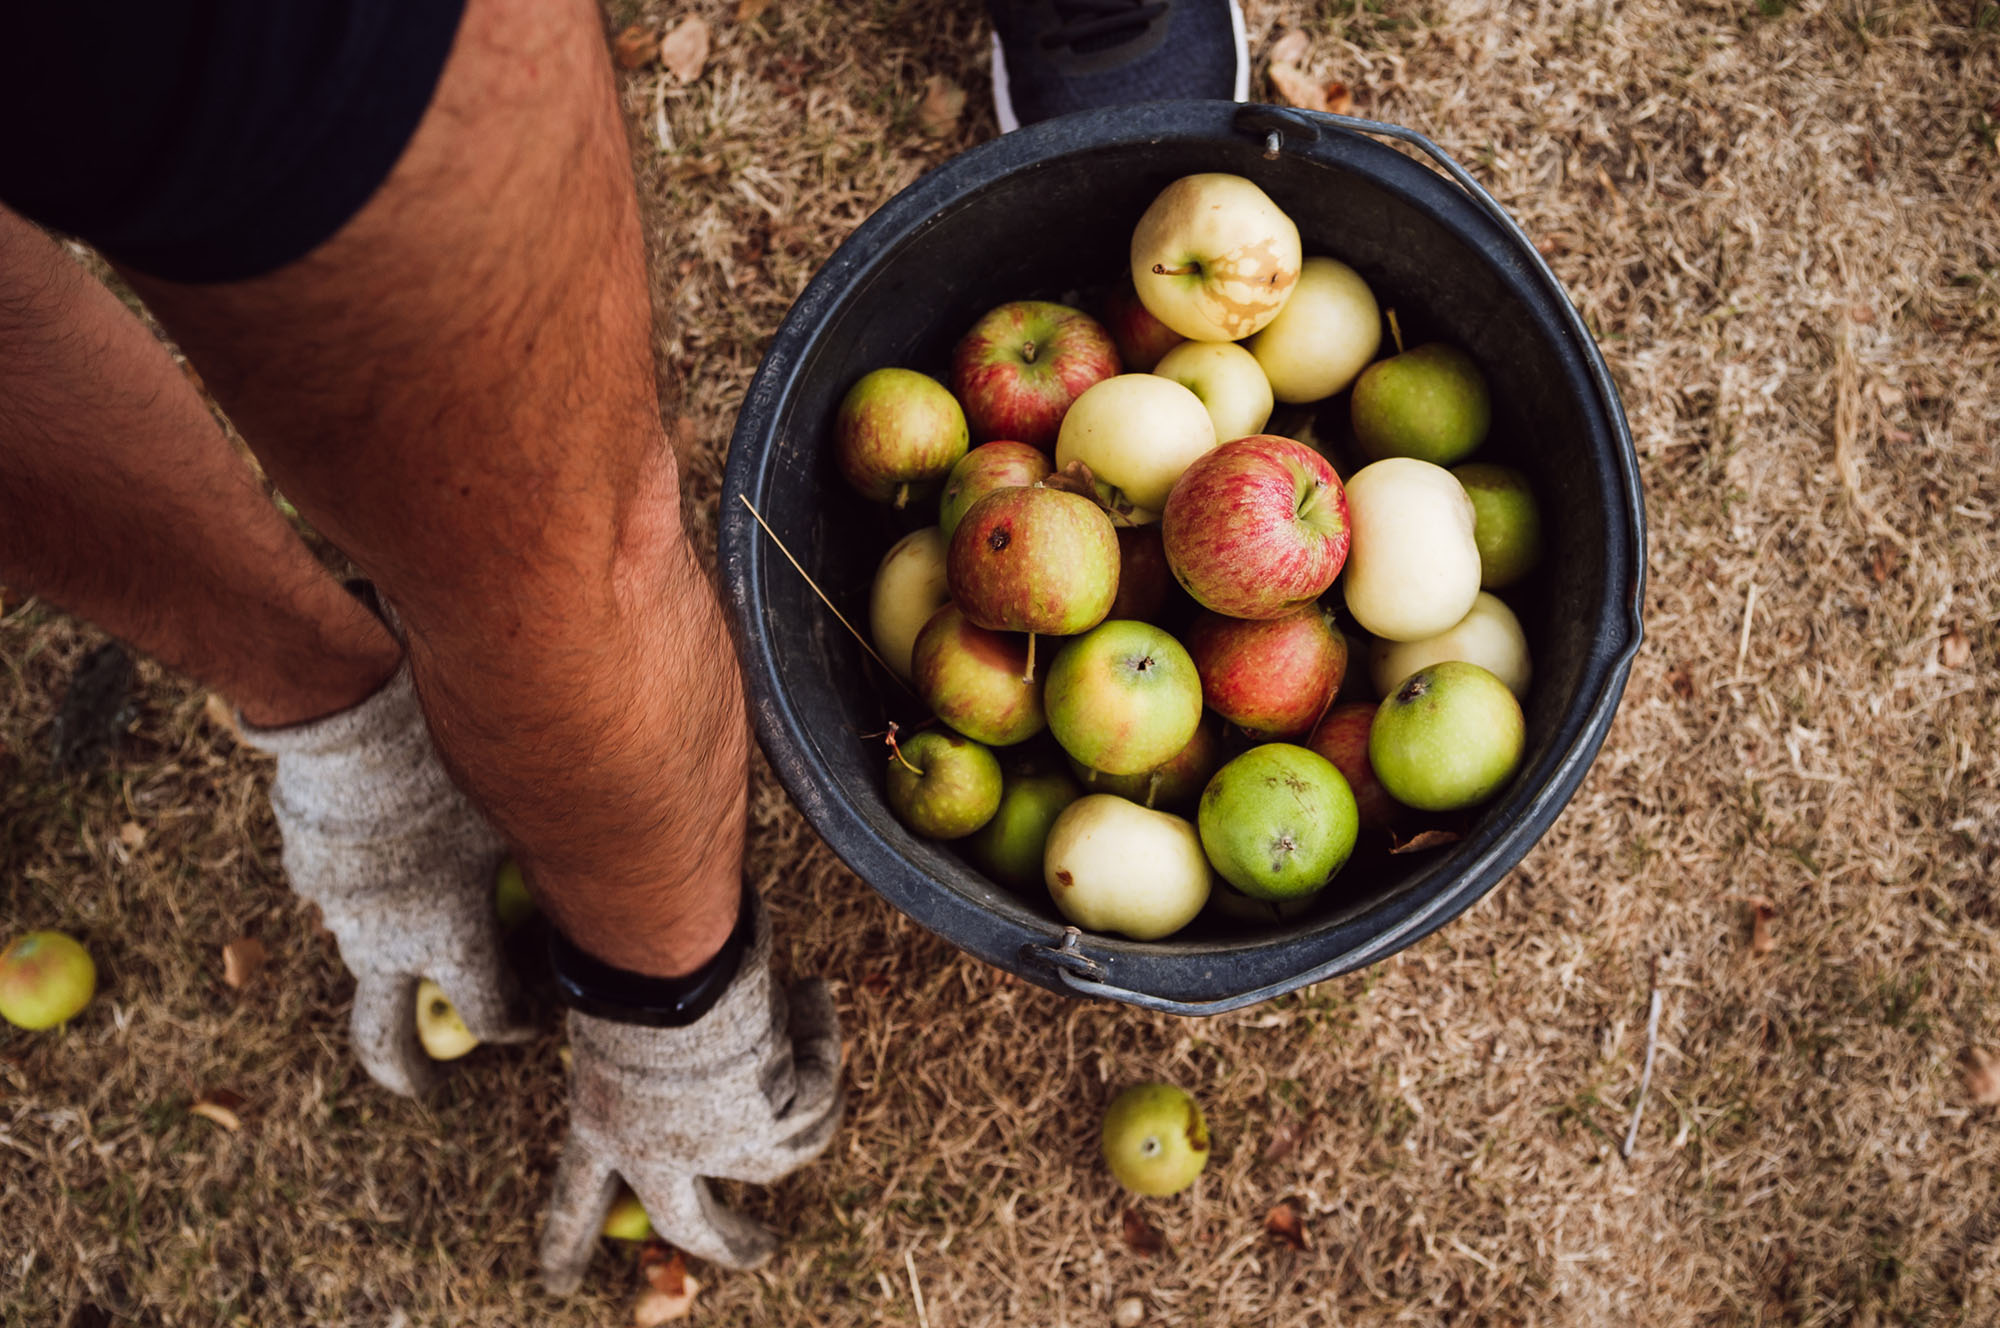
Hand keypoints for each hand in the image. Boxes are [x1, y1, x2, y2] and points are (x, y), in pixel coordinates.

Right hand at [240, 663, 534, 1095]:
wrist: (355, 717)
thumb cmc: (452, 763)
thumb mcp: (512, 816)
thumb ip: (533, 864)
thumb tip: (584, 875)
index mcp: (444, 934)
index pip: (486, 1008)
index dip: (512, 1023)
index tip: (525, 1024)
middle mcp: (383, 938)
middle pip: (381, 1038)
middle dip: (405, 1072)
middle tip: (423, 1085)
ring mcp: (335, 907)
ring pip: (361, 959)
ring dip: (390, 968)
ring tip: (416, 953)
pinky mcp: (306, 868)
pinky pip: (340, 898)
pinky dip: (366, 897)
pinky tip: (389, 859)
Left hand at [538, 892, 841, 1289]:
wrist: (664, 973)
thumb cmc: (626, 972)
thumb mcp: (614, 1019)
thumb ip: (644, 1057)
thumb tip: (701, 1068)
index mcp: (598, 1126)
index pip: (575, 1197)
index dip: (568, 1240)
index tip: (556, 1285)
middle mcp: (653, 1156)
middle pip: (692, 1227)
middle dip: (730, 1244)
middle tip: (761, 1252)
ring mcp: (712, 1151)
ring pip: (778, 1153)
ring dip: (806, 1099)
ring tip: (810, 1031)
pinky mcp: (763, 1133)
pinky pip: (812, 1097)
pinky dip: (821, 1046)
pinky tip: (812, 996)